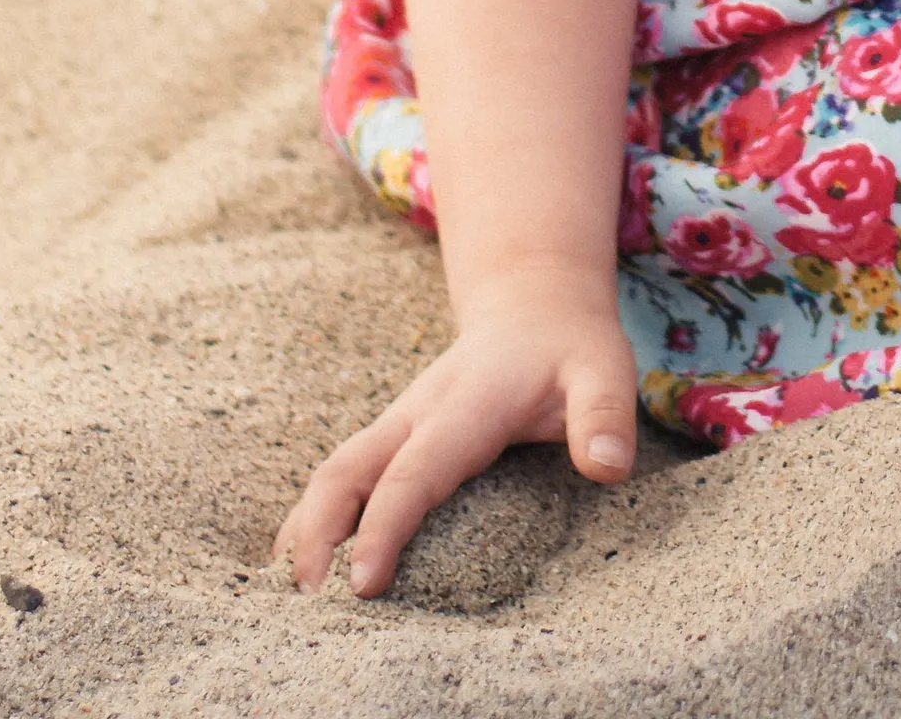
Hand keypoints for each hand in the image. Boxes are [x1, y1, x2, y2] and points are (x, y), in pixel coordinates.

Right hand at [275, 271, 636, 597]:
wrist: (536, 301)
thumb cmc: (571, 347)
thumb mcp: (604, 369)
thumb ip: (605, 415)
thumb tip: (607, 468)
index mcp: (466, 404)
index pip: (415, 472)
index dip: (384, 526)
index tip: (363, 583)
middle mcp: (418, 412)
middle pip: (348, 467)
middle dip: (318, 530)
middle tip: (308, 599)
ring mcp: (399, 421)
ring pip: (335, 469)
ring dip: (307, 525)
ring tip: (294, 591)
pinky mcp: (393, 433)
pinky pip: (343, 471)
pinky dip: (315, 513)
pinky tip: (302, 558)